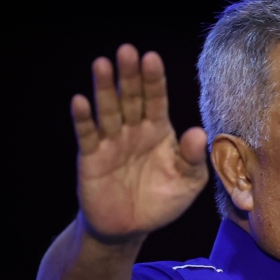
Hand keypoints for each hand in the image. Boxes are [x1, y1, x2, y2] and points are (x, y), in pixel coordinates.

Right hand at [71, 44, 207, 241]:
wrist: (130, 228)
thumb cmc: (161, 201)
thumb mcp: (187, 183)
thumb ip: (193, 159)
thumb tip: (199, 132)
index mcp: (158, 131)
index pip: (156, 100)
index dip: (154, 80)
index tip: (152, 58)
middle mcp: (133, 130)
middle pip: (131, 98)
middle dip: (129, 75)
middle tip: (127, 50)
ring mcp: (111, 142)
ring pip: (108, 110)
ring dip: (104, 88)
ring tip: (102, 64)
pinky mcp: (91, 157)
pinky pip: (87, 135)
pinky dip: (83, 119)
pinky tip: (80, 101)